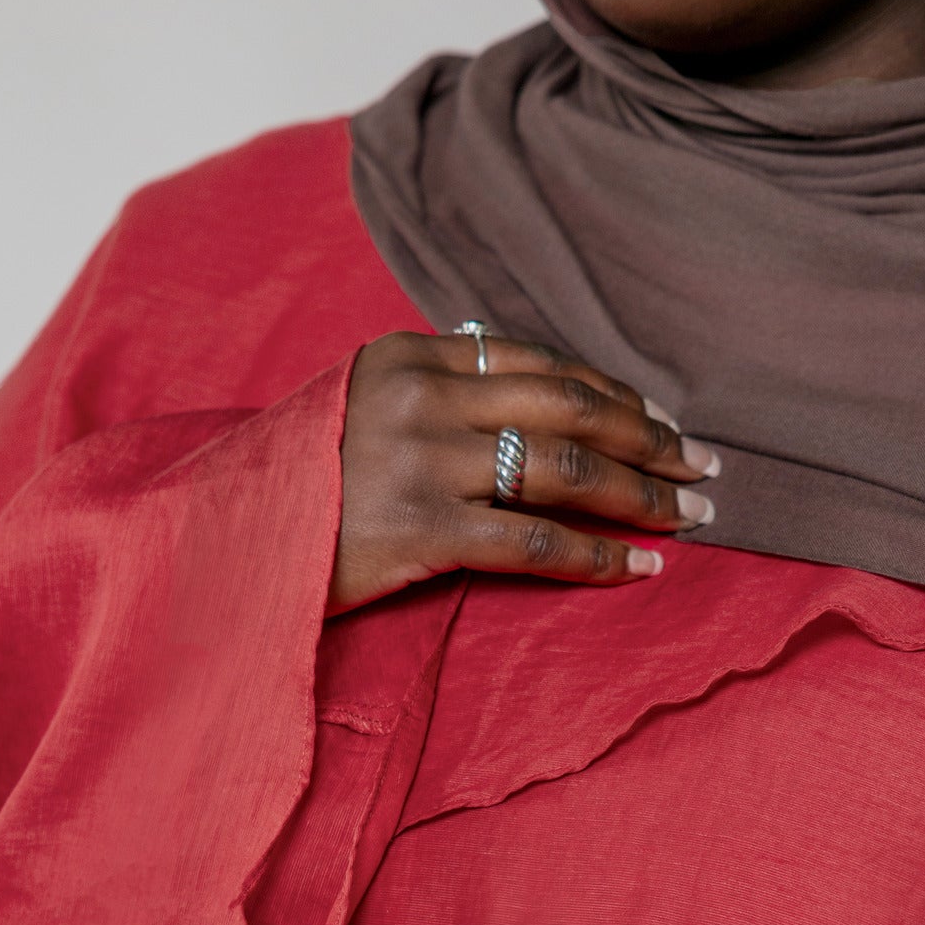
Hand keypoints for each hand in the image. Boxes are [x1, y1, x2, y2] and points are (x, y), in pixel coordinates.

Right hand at [326, 329, 719, 614]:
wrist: (219, 546)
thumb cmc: (296, 491)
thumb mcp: (357, 414)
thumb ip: (434, 400)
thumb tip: (530, 406)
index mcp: (407, 355)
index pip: (539, 364)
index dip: (613, 393)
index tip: (662, 421)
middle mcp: (420, 396)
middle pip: (569, 407)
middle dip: (650, 439)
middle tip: (705, 466)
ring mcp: (421, 461)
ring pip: (566, 469)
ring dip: (643, 494)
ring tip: (692, 516)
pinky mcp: (421, 530)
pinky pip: (536, 542)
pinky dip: (600, 557)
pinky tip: (643, 570)